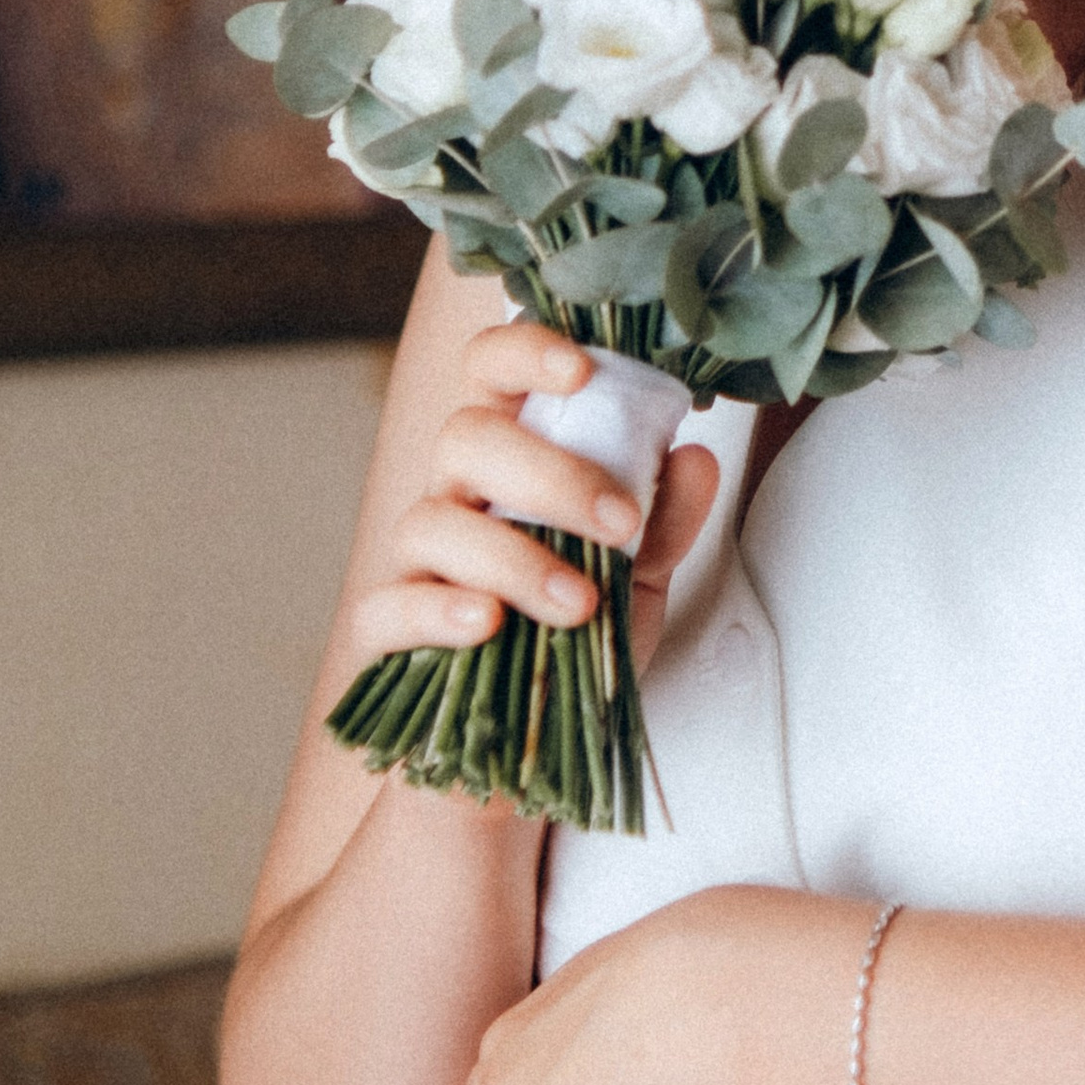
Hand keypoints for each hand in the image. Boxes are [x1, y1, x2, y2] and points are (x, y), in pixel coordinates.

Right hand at [353, 319, 718, 689]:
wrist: (536, 731)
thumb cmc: (581, 628)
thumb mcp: (640, 573)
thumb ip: (668, 517)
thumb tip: (696, 459)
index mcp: (512, 455)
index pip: (491, 370)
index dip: (524, 352)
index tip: (581, 372)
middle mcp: (456, 493)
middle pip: (466, 437)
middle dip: (550, 474)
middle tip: (621, 522)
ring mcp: (416, 559)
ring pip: (432, 522)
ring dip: (516, 558)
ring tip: (581, 605)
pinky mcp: (388, 629)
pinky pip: (388, 606)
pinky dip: (439, 610)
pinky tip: (488, 625)